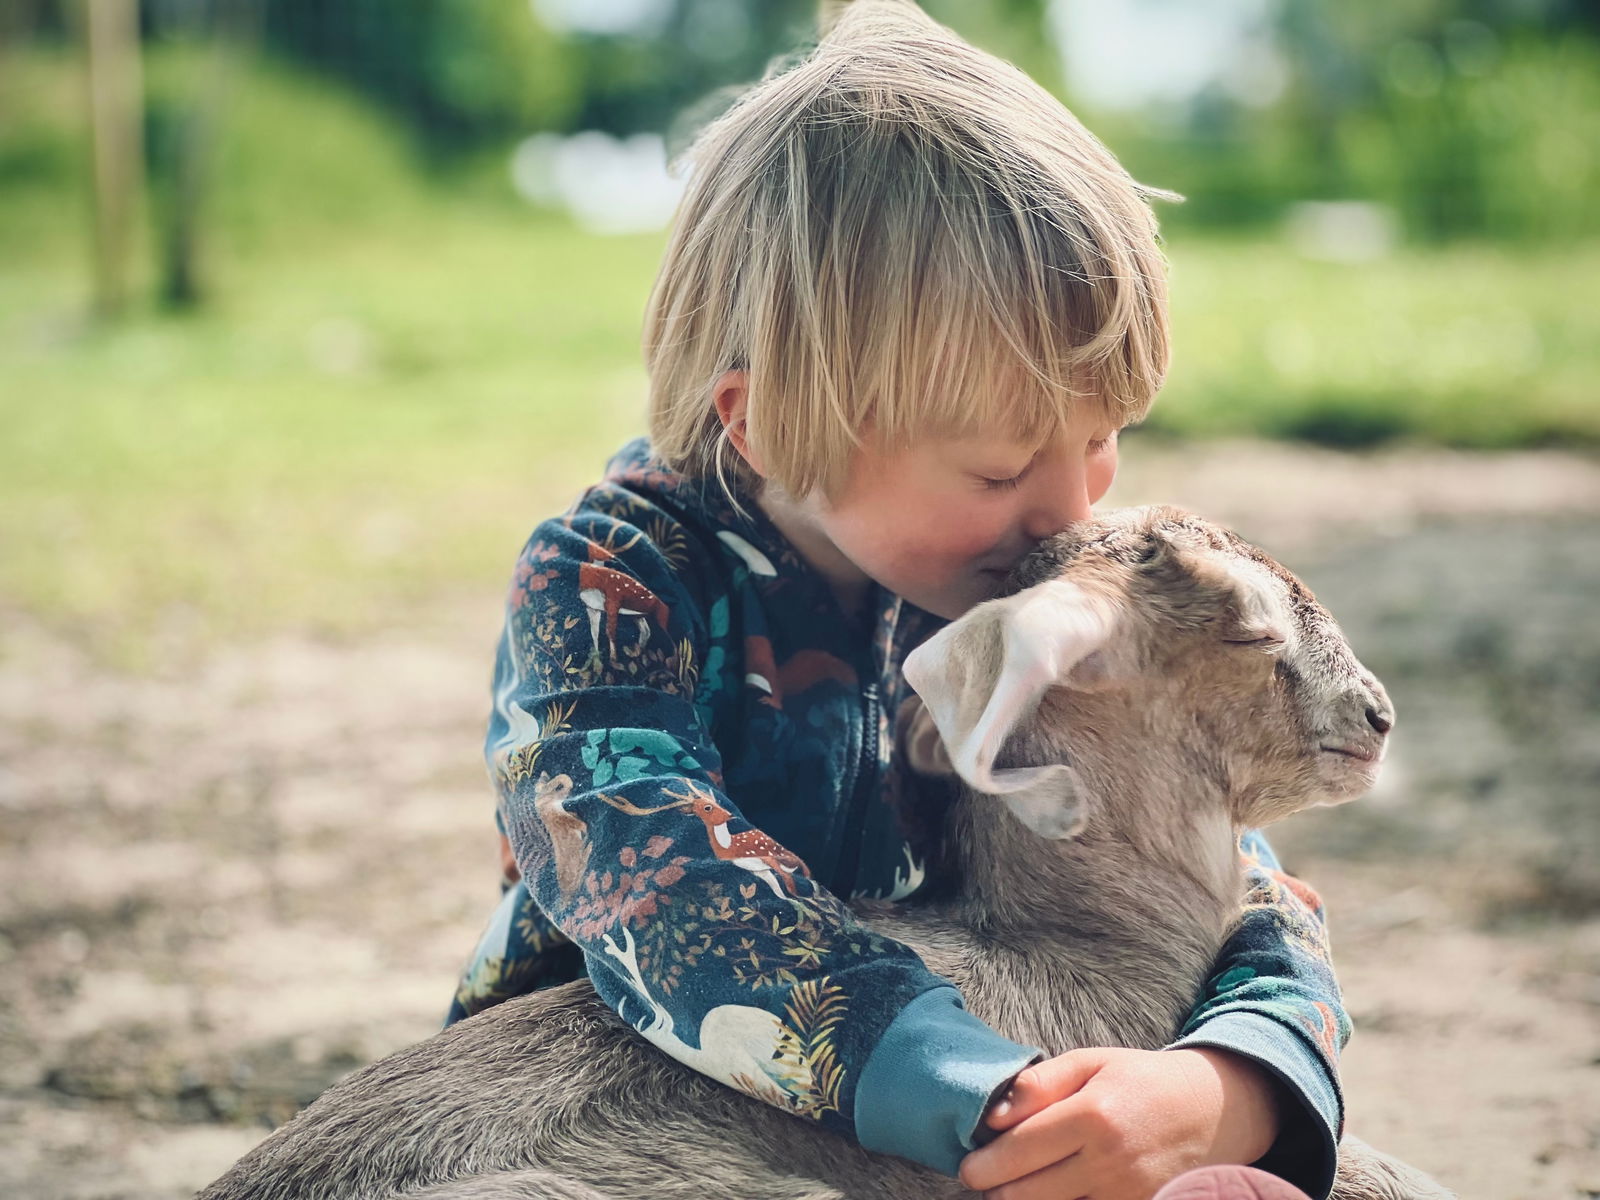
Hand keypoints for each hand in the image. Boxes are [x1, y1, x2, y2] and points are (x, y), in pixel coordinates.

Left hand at [958, 1046, 1284, 1199]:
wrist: (1215, 1111)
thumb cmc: (1143, 1081)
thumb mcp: (1092, 1062)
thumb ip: (1039, 1084)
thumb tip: (992, 1116)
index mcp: (1093, 1115)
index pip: (1018, 1152)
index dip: (983, 1165)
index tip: (968, 1166)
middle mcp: (1109, 1162)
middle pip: (1027, 1195)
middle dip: (996, 1190)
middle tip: (983, 1179)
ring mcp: (1127, 1195)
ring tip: (1018, 1184)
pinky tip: (1053, 1190)